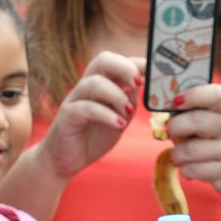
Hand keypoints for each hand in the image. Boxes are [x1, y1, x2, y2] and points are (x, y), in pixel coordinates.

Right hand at [40, 51, 140, 178]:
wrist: (65, 160)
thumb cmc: (93, 137)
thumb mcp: (119, 118)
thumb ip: (130, 102)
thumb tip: (144, 87)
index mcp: (101, 84)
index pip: (117, 62)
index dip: (136, 63)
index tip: (154, 72)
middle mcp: (86, 87)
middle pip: (102, 60)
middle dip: (124, 68)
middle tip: (138, 84)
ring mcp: (75, 100)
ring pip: (93, 83)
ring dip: (116, 95)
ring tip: (128, 112)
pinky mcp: (67, 116)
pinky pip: (85, 108)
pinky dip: (105, 114)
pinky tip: (119, 124)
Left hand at [165, 84, 220, 203]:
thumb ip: (201, 112)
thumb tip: (166, 114)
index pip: (217, 95)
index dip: (193, 95)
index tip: (176, 100)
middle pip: (197, 122)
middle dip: (175, 127)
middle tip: (171, 132)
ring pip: (190, 151)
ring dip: (177, 154)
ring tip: (179, 154)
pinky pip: (193, 171)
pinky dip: (185, 170)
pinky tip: (191, 168)